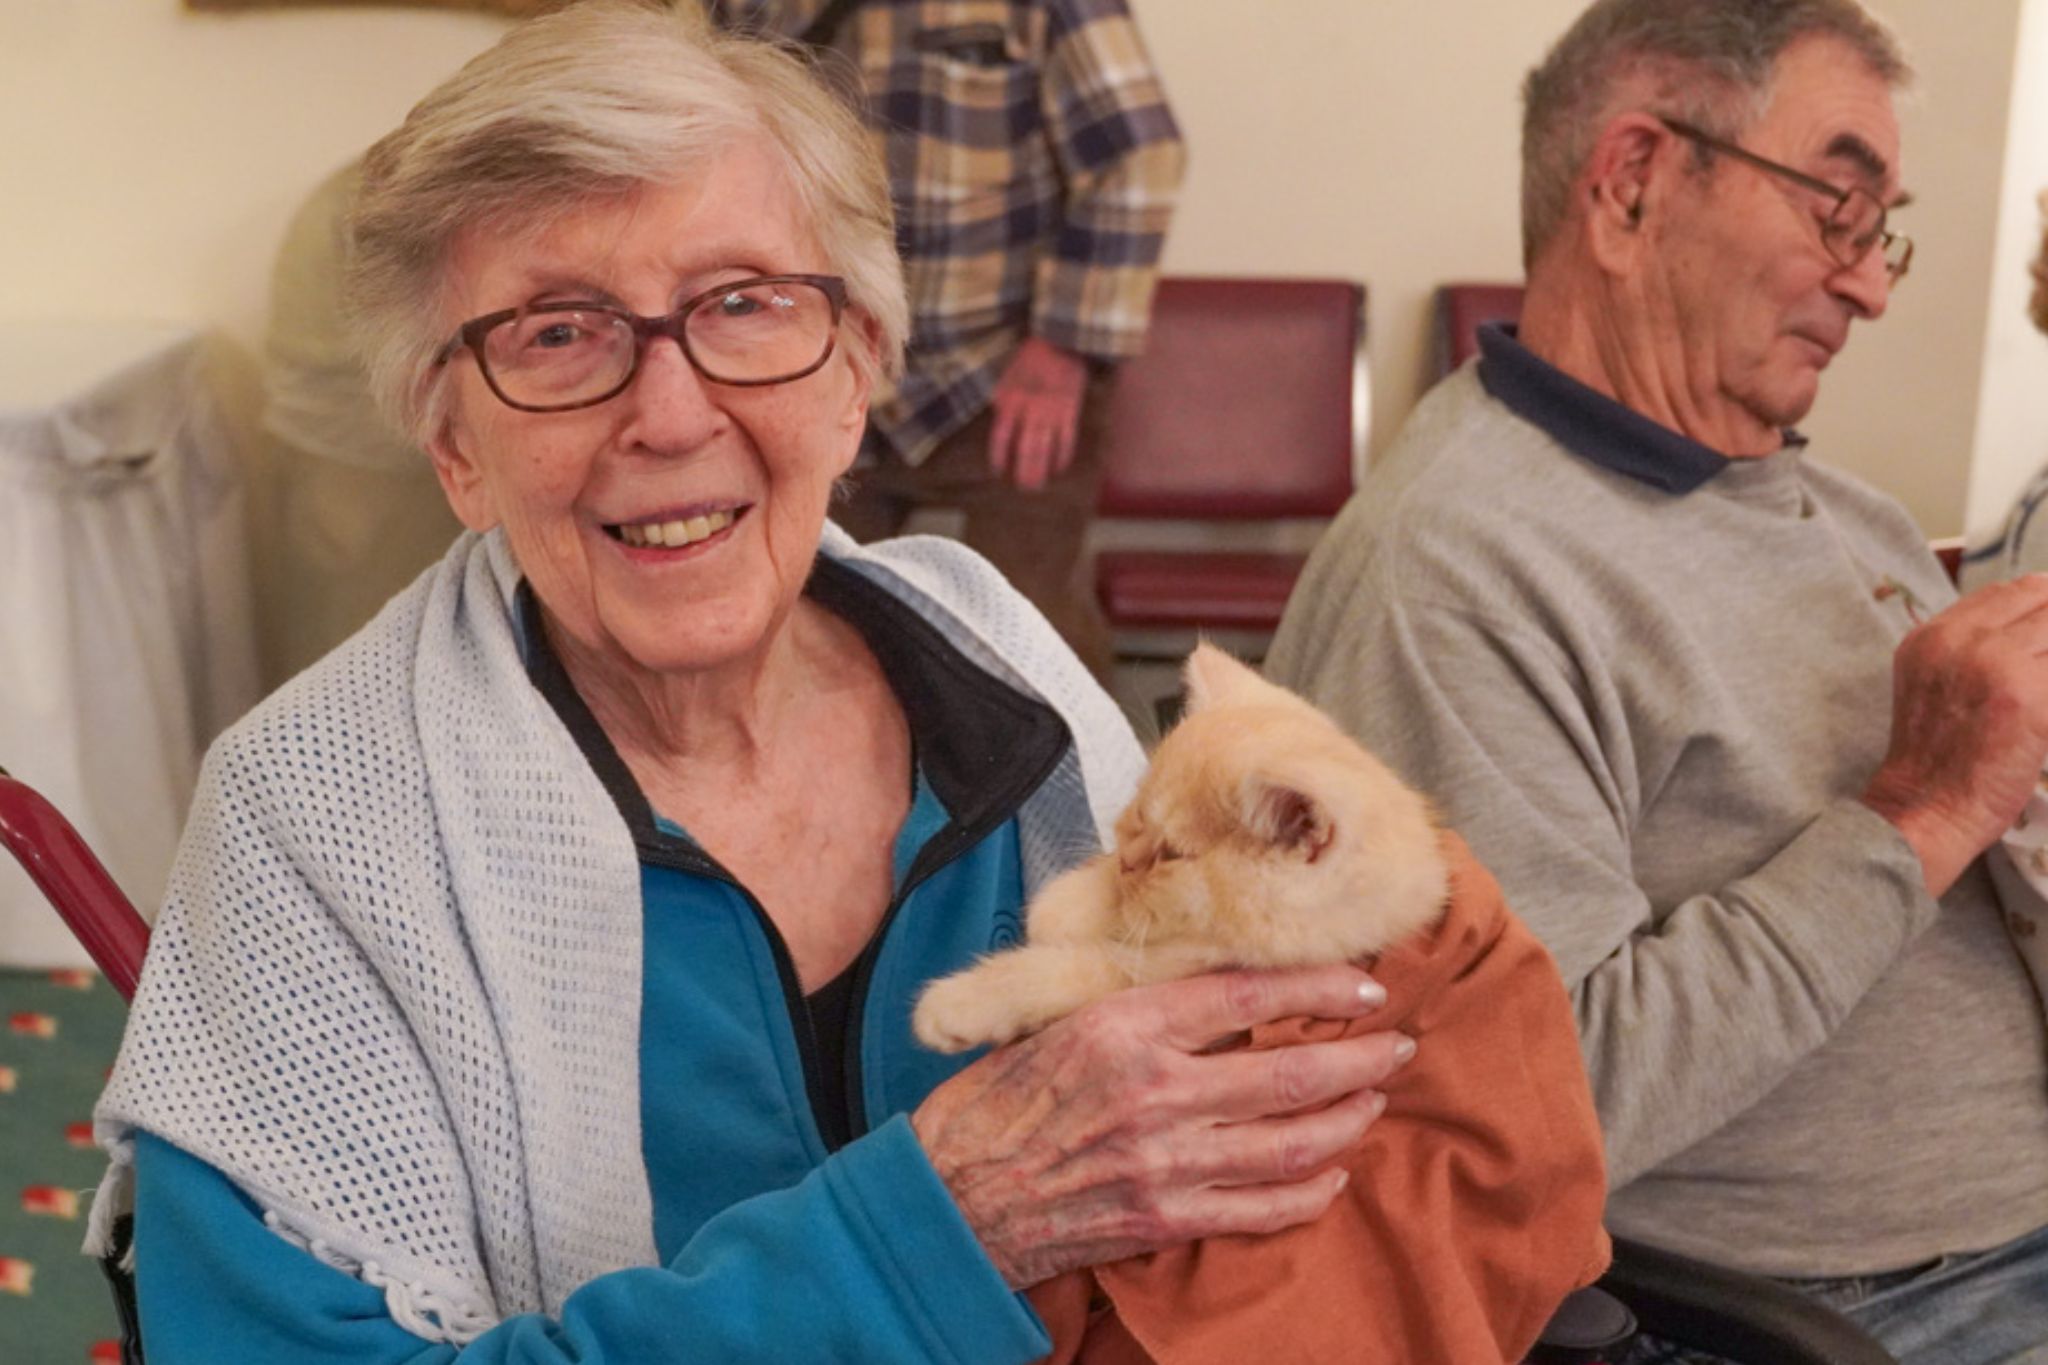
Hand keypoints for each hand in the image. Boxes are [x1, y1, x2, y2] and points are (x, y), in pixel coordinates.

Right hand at [909, 964, 1409, 1288]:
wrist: (947, 1199)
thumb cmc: (991, 1106)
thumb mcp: (1055, 1026)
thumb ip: (1134, 1008)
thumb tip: (1213, 989)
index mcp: (1122, 1028)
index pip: (1245, 995)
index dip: (1317, 989)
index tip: (1363, 983)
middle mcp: (1152, 1093)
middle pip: (1287, 1072)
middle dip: (1358, 1057)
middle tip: (1395, 1044)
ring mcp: (1163, 1163)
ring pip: (1288, 1142)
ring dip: (1345, 1120)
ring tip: (1373, 1099)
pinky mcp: (1163, 1220)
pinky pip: (1261, 1209)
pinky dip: (1308, 1193)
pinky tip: (1331, 1174)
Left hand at [987, 336, 1089, 490]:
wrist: (1060, 339)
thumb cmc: (1031, 355)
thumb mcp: (1006, 374)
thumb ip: (1002, 398)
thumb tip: (999, 418)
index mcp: (1010, 400)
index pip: (1000, 437)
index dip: (998, 457)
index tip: (998, 470)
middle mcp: (1029, 410)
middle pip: (1024, 449)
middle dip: (1023, 472)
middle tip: (1023, 487)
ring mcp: (1051, 413)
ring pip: (1045, 449)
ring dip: (1040, 470)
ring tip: (1037, 486)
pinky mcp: (1070, 411)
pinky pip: (1066, 440)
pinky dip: (1062, 457)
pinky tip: (1059, 469)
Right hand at [1862, 573, 2047, 894]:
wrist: (1924, 808)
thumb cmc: (1932, 756)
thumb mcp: (1931, 682)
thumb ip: (1971, 648)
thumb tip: (2034, 630)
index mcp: (1935, 634)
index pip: (2010, 590)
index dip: (2043, 601)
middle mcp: (1963, 640)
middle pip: (2044, 603)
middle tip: (2044, 672)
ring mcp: (1999, 664)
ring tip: (2041, 693)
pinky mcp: (2032, 698)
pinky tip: (2046, 715)